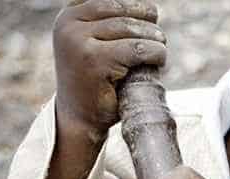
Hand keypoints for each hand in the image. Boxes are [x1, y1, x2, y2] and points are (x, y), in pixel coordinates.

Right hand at [53, 0, 166, 139]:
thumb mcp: (95, 42)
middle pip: (121, 11)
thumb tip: (151, 8)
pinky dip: (155, 53)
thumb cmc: (94, 80)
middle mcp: (69, 24)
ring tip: (160, 49)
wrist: (78, 117)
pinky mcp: (93, 60)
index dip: (135, 5)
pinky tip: (159, 60)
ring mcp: (78, 40)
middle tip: (160, 36)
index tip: (151, 15)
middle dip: (147, 21)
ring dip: (154, 38)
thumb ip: (110, 23)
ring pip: (130, 28)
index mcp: (69, 15)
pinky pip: (137, 48)